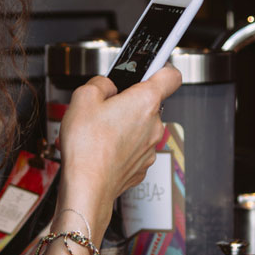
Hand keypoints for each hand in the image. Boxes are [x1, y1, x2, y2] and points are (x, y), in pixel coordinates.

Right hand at [55, 66, 181, 233]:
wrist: (87, 186)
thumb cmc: (87, 147)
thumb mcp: (83, 98)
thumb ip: (100, 83)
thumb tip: (107, 86)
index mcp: (145, 101)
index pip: (171, 75)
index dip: (160, 68)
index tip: (151, 69)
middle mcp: (154, 125)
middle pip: (149, 104)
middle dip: (128, 102)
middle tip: (105, 108)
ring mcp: (150, 148)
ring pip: (141, 128)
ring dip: (124, 126)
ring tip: (99, 132)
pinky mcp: (141, 166)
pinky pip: (134, 148)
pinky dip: (121, 147)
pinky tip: (102, 149)